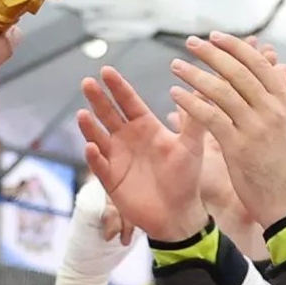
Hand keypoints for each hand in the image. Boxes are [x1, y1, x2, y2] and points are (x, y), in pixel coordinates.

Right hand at [76, 66, 205, 241]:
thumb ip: (194, 120)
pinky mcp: (111, 180)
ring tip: (83, 113)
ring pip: (98, 137)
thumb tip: (202, 89)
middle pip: (108, 114)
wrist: (179, 214)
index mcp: (146, 127)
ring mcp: (117, 159)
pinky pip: (99, 165)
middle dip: (97, 99)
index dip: (118, 87)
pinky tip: (90, 146)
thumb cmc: (186, 178)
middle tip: (87, 82)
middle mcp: (127, 139)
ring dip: (89, 126)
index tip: (106, 70)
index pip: (128, 102)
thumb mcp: (192, 146)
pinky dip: (93, 156)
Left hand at [171, 32, 285, 229]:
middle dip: (212, 54)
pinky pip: (211, 117)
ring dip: (195, 75)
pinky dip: (191, 103)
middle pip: (238, 72)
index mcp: (285, 104)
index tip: (217, 37)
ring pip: (222, 91)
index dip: (237, 47)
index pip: (259, 65)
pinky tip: (175, 95)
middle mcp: (271, 111)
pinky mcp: (238, 147)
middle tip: (191, 42)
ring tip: (176, 65)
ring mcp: (255, 128)